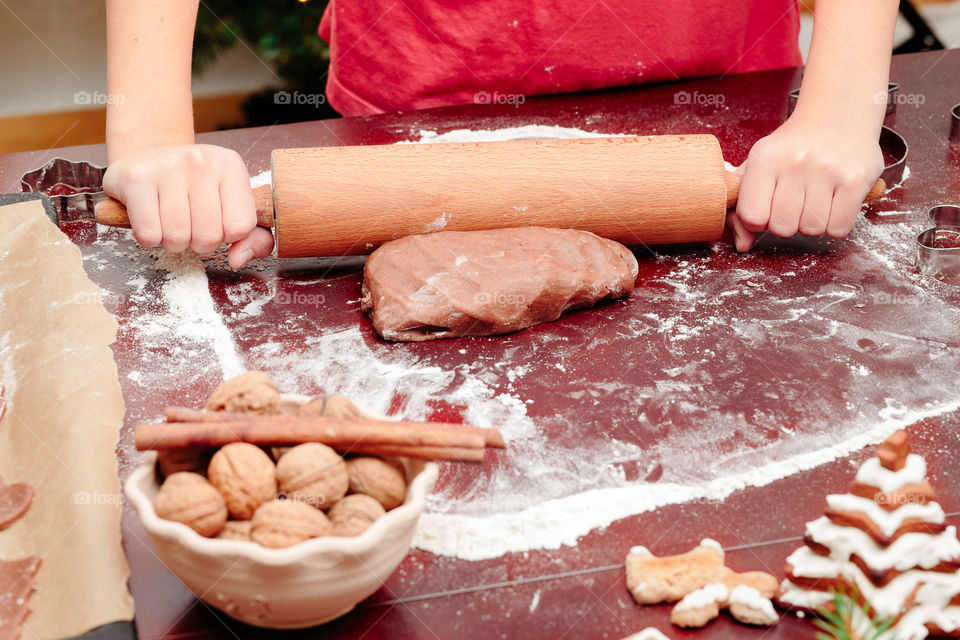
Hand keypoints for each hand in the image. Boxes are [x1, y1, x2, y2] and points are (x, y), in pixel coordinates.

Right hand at [102, 144, 273, 268]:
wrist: (145, 155)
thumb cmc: (193, 188)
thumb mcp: (230, 204)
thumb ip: (253, 238)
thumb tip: (237, 260)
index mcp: (230, 166)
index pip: (241, 227)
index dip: (227, 236)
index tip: (216, 222)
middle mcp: (201, 161)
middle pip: (209, 237)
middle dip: (198, 242)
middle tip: (189, 223)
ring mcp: (167, 167)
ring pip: (178, 238)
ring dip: (172, 241)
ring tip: (169, 220)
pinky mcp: (135, 178)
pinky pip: (149, 234)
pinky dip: (150, 238)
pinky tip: (151, 218)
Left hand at [730, 115, 883, 251]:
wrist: (836, 115)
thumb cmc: (792, 148)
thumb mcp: (759, 166)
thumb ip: (743, 205)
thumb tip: (742, 245)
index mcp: (766, 158)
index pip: (751, 216)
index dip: (758, 220)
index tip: (766, 207)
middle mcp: (796, 162)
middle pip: (782, 227)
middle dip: (786, 222)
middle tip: (794, 201)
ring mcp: (828, 170)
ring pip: (811, 229)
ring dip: (812, 222)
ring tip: (814, 198)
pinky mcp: (857, 179)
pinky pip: (838, 228)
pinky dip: (835, 223)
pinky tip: (833, 203)